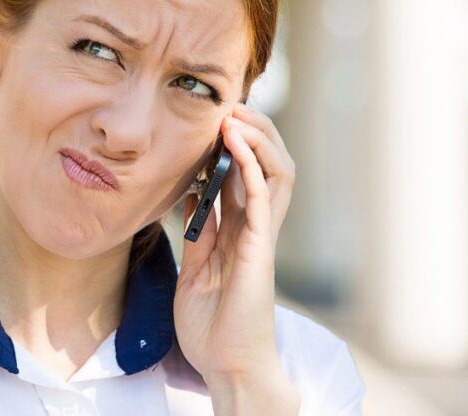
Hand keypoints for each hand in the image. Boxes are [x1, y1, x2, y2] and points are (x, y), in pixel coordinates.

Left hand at [172, 104, 297, 403]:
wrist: (226, 363)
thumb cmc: (212, 322)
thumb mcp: (196, 266)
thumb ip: (199, 230)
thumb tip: (192, 194)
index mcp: (240, 229)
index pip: (245, 172)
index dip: (234, 141)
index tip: (212, 115)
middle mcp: (256, 226)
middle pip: (267, 163)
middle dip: (253, 130)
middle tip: (228, 104)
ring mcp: (261, 235)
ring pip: (275, 172)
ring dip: (257, 138)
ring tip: (235, 114)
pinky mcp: (260, 248)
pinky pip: (261, 196)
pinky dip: (250, 165)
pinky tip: (235, 141)